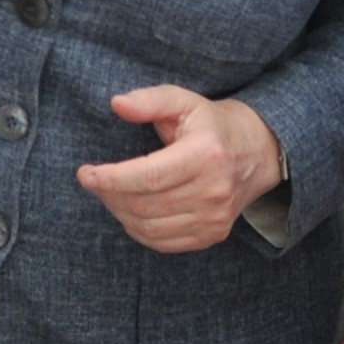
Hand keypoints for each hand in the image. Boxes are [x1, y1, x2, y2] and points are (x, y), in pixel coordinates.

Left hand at [72, 85, 284, 252]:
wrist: (257, 152)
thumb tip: (117, 104)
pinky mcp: (213, 234)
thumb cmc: (211, 124)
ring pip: (150, 227)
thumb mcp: (183, 101)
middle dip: (109, 194)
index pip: (149, 176)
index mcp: (206, 154)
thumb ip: (149, 100)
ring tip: (109, 193)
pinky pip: (164, 243)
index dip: (111, 178)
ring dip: (119, 212)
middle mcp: (214, 190)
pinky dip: (138, 230)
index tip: (86, 173)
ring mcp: (215, 218)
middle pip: (145, 205)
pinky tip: (128, 211)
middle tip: (94, 180)